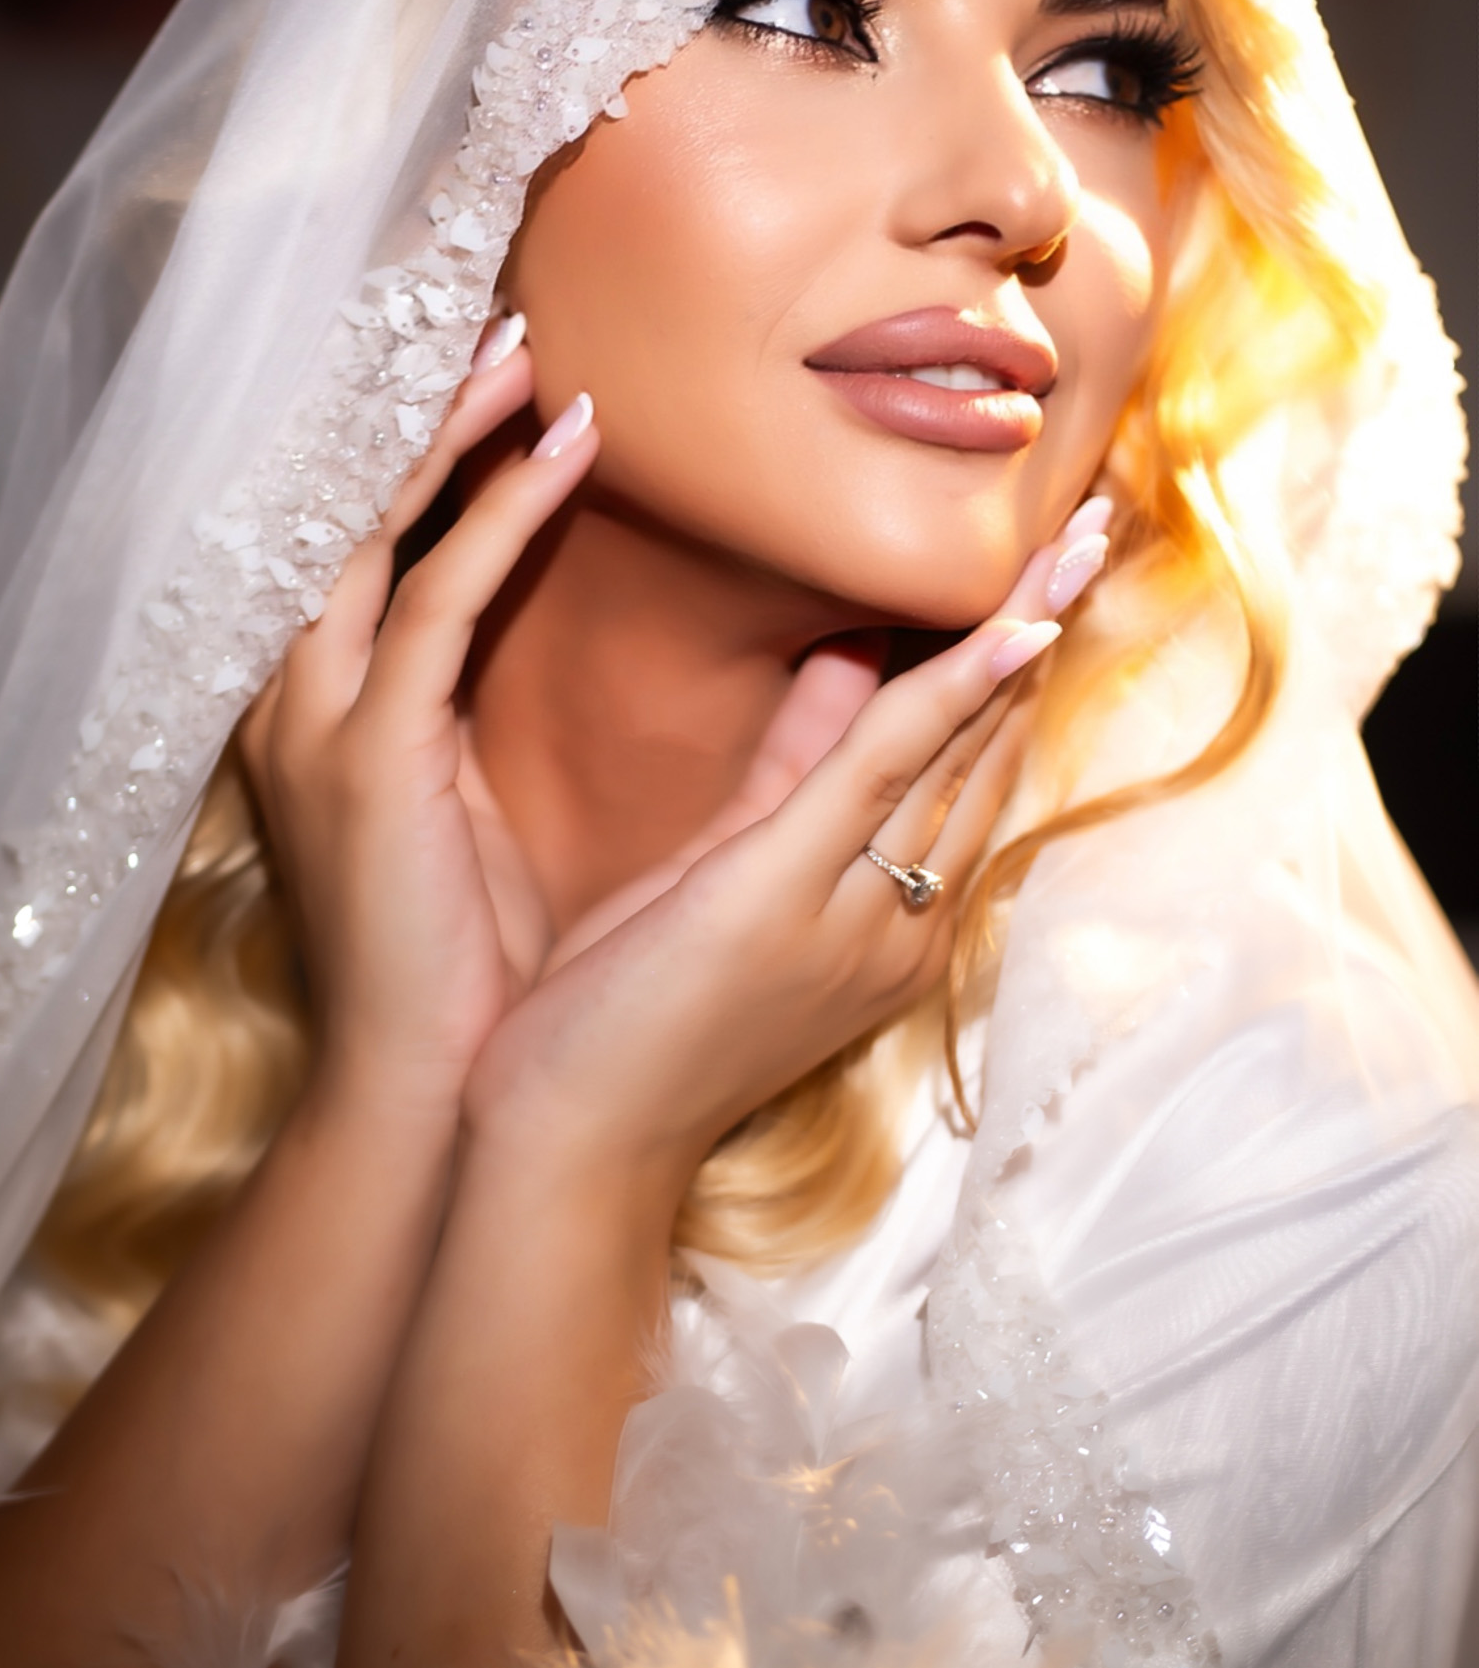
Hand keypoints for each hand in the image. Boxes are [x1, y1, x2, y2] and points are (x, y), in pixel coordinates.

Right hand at [239, 323, 599, 1100]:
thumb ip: (495, 704)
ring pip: (372, 527)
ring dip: (451, 426)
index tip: (486, 354)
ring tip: (527, 341)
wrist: (428, 1094)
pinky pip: (435, 599)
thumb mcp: (479, 807)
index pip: (357, 536)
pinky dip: (499, 512)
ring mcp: (318, 722)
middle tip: (493, 305)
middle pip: (338, 502)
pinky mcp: (368, 754)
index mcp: (323, 709)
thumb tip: (577, 622)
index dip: (411, 439)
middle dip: (407, 402)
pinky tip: (564, 439)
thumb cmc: (469, 962)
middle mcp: (299, 697)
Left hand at [463, 505, 1108, 1199]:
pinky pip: (882, 771)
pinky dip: (948, 691)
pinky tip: (1008, 627)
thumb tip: (846, 663)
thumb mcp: (732, 877)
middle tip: (1097, 522)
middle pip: (983, 755)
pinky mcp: (782, 897)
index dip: (1008, 666)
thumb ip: (795, 773)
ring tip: (1082, 536)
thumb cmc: (634, 1018)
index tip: (1053, 570)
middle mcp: (898, 926)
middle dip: (1040, 632)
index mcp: (885, 923)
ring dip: (1021, 634)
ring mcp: (855, 918)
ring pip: (954, 751)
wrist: (571, 1145)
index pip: (961, 772)